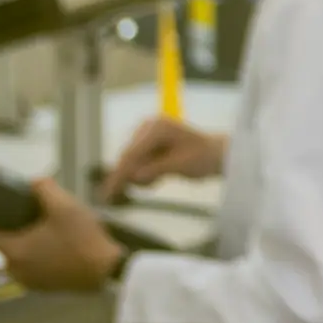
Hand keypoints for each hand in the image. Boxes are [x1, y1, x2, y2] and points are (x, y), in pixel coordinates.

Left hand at [0, 178, 125, 292]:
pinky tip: (53, 244)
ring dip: (24, 240)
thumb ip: (44, 189)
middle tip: (21, 211)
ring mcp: (28, 280)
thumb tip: (34, 183)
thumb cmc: (83, 240)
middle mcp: (15, 269)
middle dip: (8, 226)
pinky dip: (35, 252)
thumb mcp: (65, 206)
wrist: (107, 271)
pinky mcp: (42, 286)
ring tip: (42, 226)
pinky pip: (30, 264)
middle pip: (2, 242)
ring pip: (18, 253)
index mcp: (13, 250)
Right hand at [100, 115, 226, 200]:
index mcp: (156, 128)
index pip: (131, 154)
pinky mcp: (144, 147)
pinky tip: (160, 175)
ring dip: (144, 178)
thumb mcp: (181, 164)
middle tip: (155, 183)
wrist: (213, 154)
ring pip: (130, 166)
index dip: (119, 175)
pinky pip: (136, 166)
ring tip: (162, 178)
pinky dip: (146, 175)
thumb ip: (157, 169)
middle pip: (127, 160)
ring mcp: (144, 137)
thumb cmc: (203, 157)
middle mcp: (146, 128)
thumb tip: (134, 176)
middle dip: (137, 177)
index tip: (108, 194)